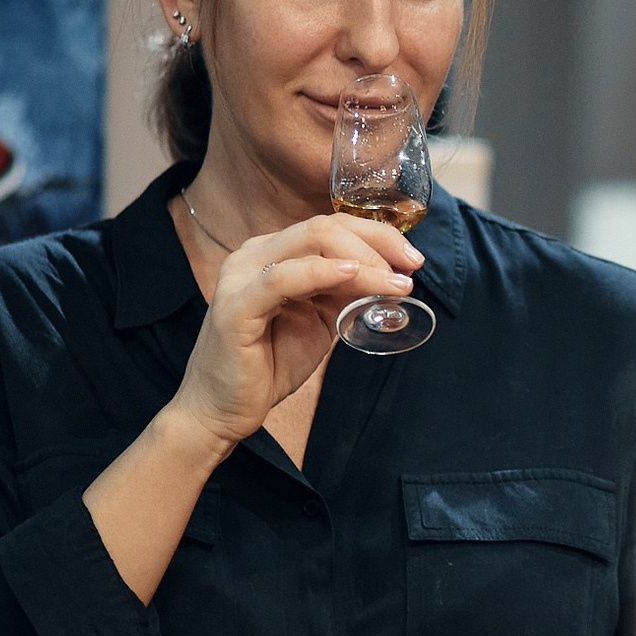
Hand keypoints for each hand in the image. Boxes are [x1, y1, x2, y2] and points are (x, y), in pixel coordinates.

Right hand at [165, 213, 422, 451]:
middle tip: (411, 267)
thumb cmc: (270, 364)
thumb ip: (346, 293)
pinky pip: (282, 278)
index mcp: (273, 253)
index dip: (378, 236)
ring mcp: (241, 276)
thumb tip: (390, 277)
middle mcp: (254, 254)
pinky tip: (352, 276)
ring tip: (395, 283)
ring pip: (310, 242)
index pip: (331, 225)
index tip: (413, 259)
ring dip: (363, 260)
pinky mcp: (235, 306)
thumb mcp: (321, 320)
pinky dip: (321, 272)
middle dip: (378, 242)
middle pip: (325, 226)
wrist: (223, 409)